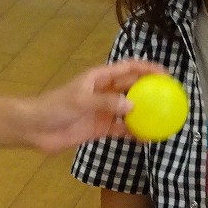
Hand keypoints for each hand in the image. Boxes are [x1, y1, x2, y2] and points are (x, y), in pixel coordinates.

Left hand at [25, 58, 166, 152]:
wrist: (35, 128)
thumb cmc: (54, 107)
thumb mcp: (80, 101)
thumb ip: (106, 103)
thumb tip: (132, 107)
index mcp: (99, 78)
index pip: (128, 68)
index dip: (147, 68)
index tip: (166, 74)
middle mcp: (104, 92)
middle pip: (133, 88)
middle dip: (151, 91)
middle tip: (171, 98)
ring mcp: (103, 111)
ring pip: (130, 110)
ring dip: (145, 114)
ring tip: (164, 119)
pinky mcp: (100, 128)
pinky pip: (121, 129)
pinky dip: (134, 133)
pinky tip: (147, 138)